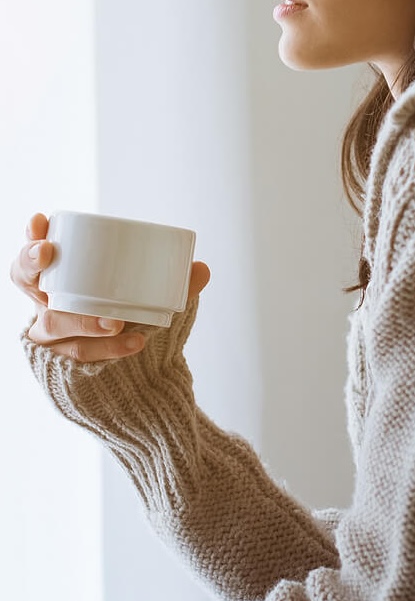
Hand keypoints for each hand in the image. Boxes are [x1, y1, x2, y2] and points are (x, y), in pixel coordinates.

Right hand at [9, 212, 211, 362]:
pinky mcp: (61, 364)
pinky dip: (109, 350)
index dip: (32, 237)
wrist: (138, 380)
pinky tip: (134, 343)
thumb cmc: (136, 326)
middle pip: (26, 281)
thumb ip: (176, 286)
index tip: (42, 220)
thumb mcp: (154, 302)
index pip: (35, 255)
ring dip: (84, 319)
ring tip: (115, 322)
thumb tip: (202, 268)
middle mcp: (49, 305)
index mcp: (64, 282)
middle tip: (49, 253)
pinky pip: (79, 355)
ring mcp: (52, 337)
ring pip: (54, 323)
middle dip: (32, 264)